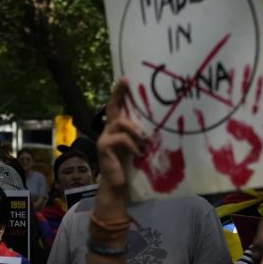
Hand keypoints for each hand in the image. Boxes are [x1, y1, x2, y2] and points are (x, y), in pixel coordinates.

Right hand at [95, 78, 144, 195]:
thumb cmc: (130, 166)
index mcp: (116, 128)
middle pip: (112, 108)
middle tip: (127, 82)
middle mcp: (108, 130)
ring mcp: (104, 138)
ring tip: (145, 141)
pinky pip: (121, 139)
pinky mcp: (103, 147)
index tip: (125, 78)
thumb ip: (141, 134)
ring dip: (136, 131)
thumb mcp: (138, 146)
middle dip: (119, 93)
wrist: (118, 184)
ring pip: (120, 123)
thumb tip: (159, 122)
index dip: (119, 93)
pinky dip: (133, 145)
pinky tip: (139, 154)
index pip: (116, 106)